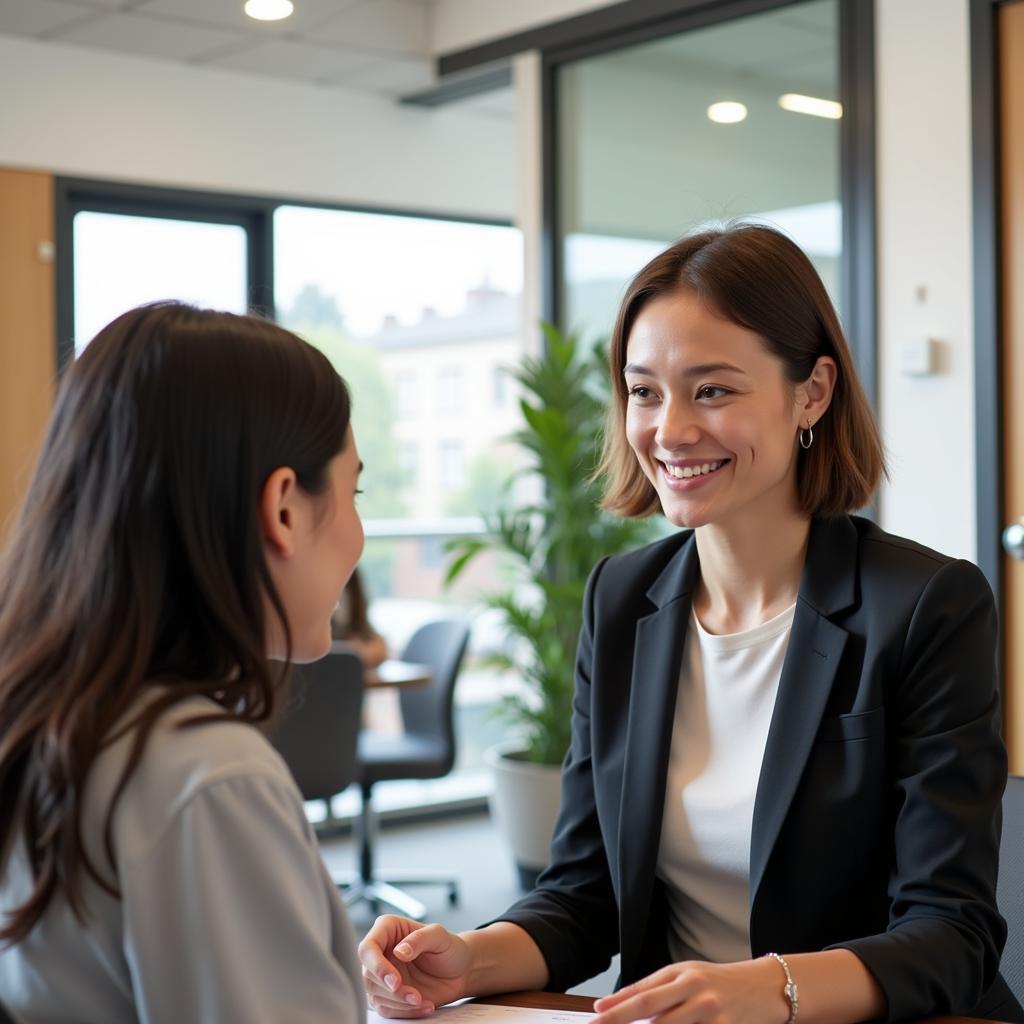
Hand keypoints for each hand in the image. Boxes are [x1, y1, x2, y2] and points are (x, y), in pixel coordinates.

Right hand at [358, 915, 473, 1017]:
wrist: (460, 971)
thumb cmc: (449, 947)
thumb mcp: (439, 936)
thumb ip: (419, 939)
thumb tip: (399, 952)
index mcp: (388, 929)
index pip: (368, 948)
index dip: (377, 966)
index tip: (395, 981)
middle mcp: (381, 952)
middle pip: (369, 975)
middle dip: (391, 990)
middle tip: (414, 995)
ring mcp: (383, 975)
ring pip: (376, 995)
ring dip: (399, 1003)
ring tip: (422, 1000)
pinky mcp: (389, 995)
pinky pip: (387, 1009)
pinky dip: (406, 1012)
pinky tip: (425, 1006)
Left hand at [592, 958, 788, 1023]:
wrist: (764, 986)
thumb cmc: (717, 981)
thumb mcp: (685, 974)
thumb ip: (654, 988)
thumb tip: (614, 1004)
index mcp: (682, 975)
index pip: (643, 994)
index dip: (617, 1008)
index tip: (595, 1017)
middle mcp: (696, 993)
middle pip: (654, 1016)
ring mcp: (713, 1015)